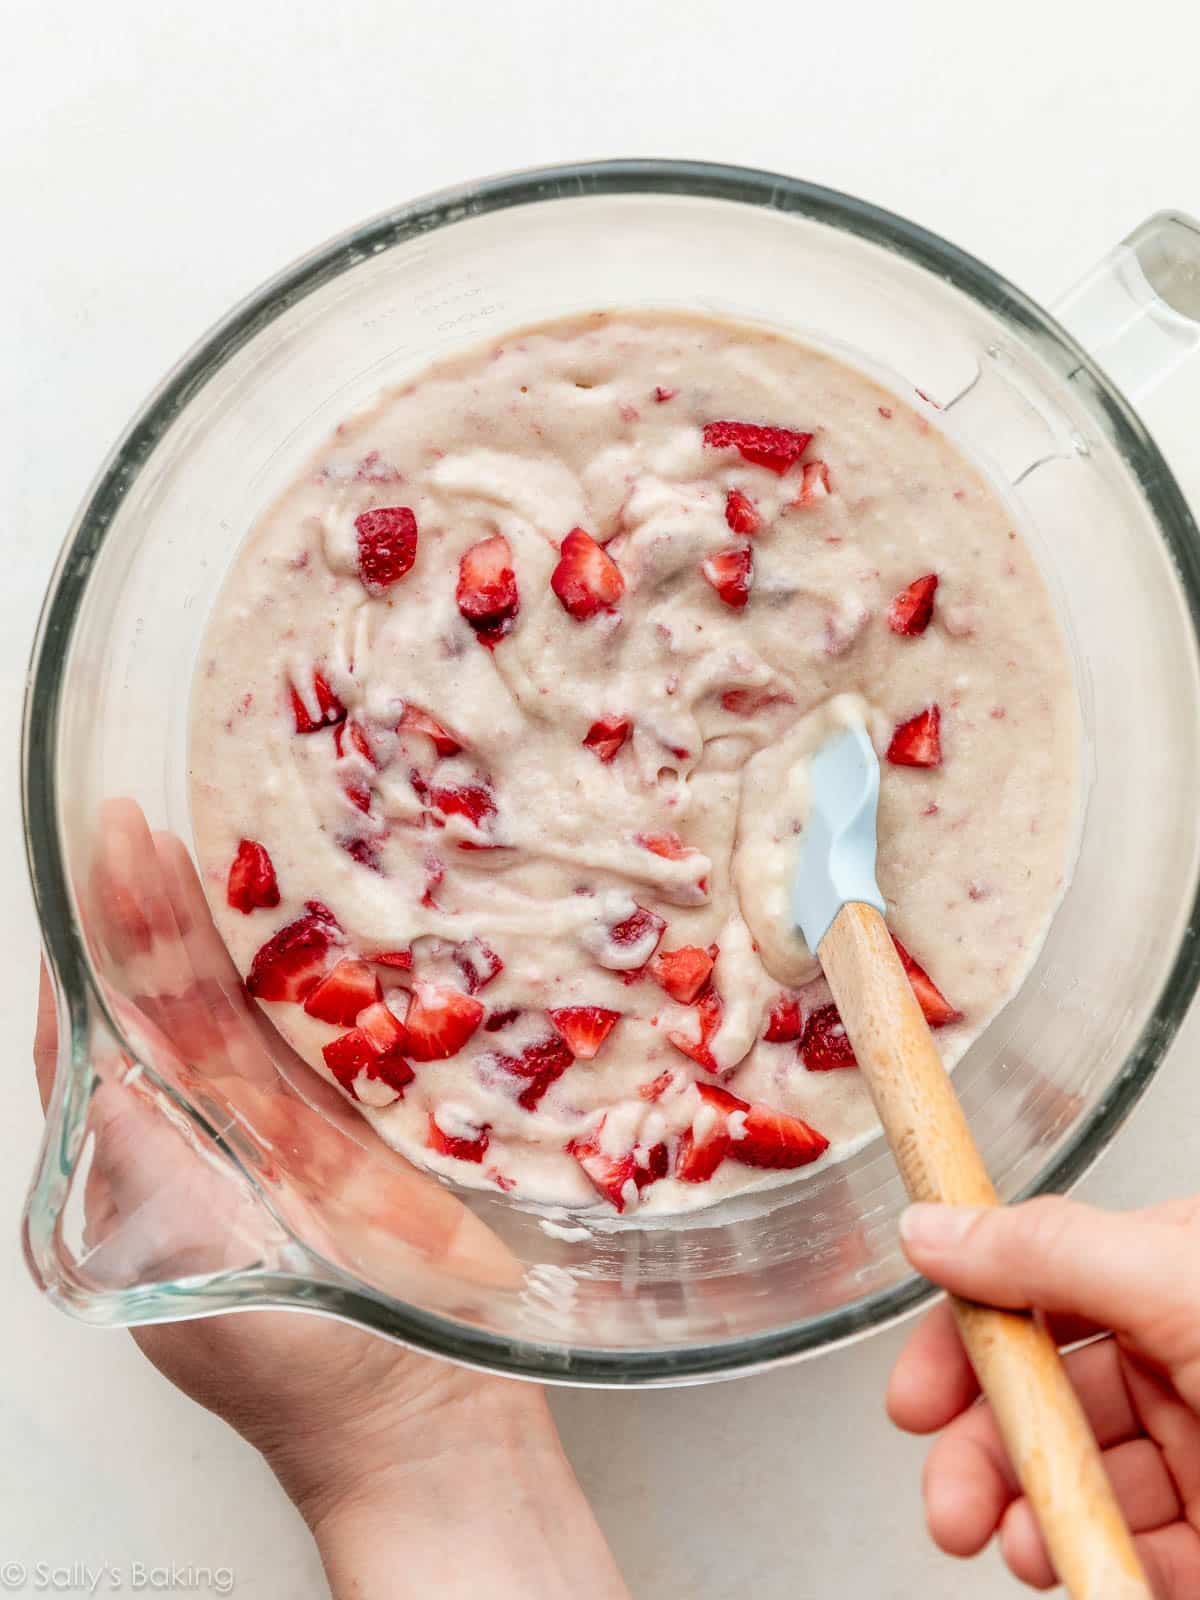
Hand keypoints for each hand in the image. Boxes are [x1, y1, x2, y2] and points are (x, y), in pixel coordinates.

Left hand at [32, 800, 629, 1599]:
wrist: (427, 1426)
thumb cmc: (300, 1368)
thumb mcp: (190, 1254)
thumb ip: (137, 1145)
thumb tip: (88, 1034)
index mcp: (148, 1165)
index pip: (101, 1027)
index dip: (95, 937)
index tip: (104, 853)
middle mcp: (214, 1135)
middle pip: (175, 1000)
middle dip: (161, 911)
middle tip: (157, 822)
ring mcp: (293, 1129)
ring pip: (257, 1007)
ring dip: (243, 927)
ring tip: (235, 837)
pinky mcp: (368, 1130)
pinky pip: (343, 1034)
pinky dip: (333, 973)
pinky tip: (335, 912)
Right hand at [888, 1195, 1199, 1595]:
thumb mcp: (1180, 1281)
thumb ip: (1048, 1251)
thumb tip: (931, 1229)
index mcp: (1164, 1271)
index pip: (1031, 1291)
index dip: (962, 1345)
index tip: (912, 1401)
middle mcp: (1180, 1357)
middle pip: (1043, 1398)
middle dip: (981, 1456)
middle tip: (951, 1507)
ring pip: (1082, 1484)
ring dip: (1033, 1521)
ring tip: (1023, 1548)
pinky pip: (1141, 1560)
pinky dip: (1101, 1572)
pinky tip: (1088, 1577)